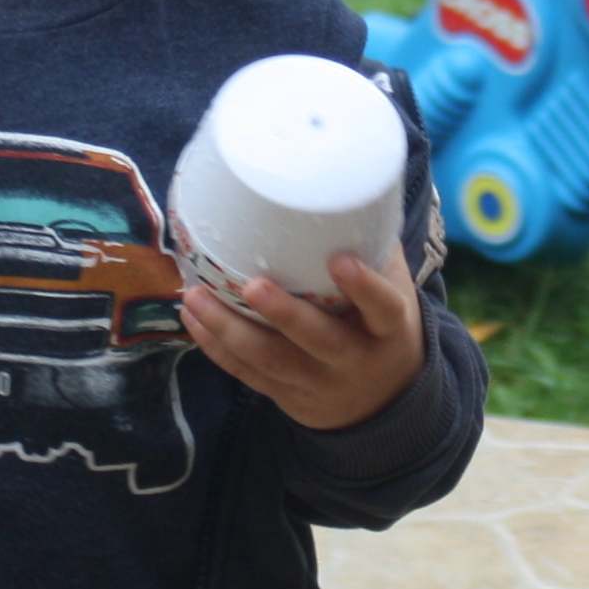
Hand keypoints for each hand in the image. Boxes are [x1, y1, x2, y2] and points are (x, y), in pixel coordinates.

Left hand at [182, 243, 424, 433]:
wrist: (383, 400)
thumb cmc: (381, 328)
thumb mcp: (395, 293)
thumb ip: (374, 250)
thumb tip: (348, 188)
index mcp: (389, 331)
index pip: (383, 309)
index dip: (364, 287)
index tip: (340, 259)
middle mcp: (354, 360)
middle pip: (318, 340)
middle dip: (284, 314)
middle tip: (253, 285)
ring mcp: (318, 383)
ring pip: (271, 360)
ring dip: (229, 329)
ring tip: (196, 297)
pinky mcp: (287, 395)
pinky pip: (247, 374)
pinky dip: (216, 347)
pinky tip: (193, 319)